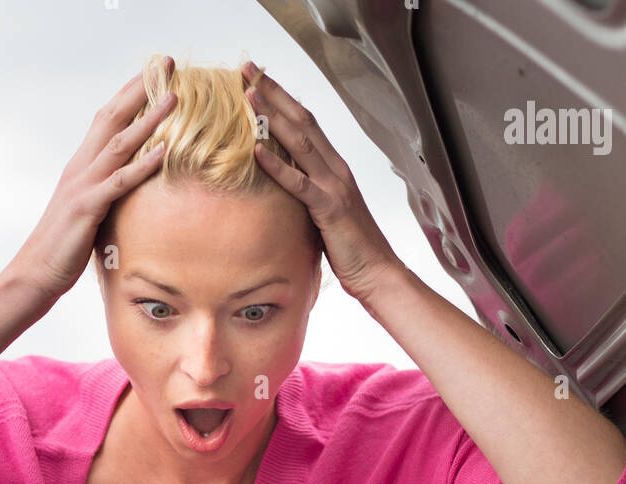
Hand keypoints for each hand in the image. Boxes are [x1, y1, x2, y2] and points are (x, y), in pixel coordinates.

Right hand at [4, 60, 176, 303]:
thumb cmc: (63, 247)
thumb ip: (104, 193)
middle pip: (112, 117)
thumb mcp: (86, 211)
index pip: (106, 118)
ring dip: (148, 119)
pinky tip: (163, 151)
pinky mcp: (87, 208)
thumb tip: (126, 189)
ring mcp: (83, 185)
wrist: (35, 272)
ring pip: (119, 143)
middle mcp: (80, 167)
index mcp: (81, 165)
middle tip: (167, 64)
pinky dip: (142, 164)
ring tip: (174, 98)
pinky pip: (119, 181)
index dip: (130, 93)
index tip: (154, 71)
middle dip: (141, 88)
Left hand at [242, 60, 402, 305]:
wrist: (378, 274)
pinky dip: (277, 165)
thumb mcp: (327, 215)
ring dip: (272, 117)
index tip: (258, 78)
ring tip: (247, 95)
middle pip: (302, 121)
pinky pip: (299, 183)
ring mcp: (334, 187)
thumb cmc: (352, 249)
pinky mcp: (329, 209)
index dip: (283, 98)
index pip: (306, 123)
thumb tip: (286, 190)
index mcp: (335, 168)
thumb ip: (310, 195)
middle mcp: (336, 169)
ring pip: (300, 143)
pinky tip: (256, 150)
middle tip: (247, 68)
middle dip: (273, 93)